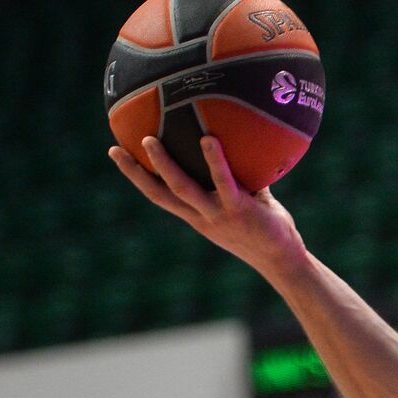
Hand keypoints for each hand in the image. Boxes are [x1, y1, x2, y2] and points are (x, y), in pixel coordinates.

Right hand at [109, 136, 305, 276]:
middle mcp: (201, 217)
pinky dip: (215, 161)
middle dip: (135, 172)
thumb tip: (238, 141)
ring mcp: (218, 214)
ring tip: (149, 140)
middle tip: (116, 148)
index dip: (137, 176)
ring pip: (183, 188)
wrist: (282, 258)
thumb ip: (236, 178)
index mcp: (197, 216)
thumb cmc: (266, 229)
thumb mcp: (244, 203)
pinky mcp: (238, 210)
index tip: (117, 154)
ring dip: (164, 165)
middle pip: (159, 193)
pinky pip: (224, 182)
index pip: (160, 195)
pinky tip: (209, 139)